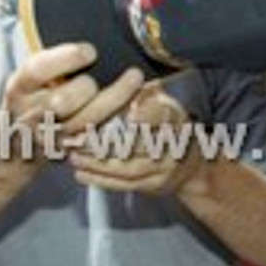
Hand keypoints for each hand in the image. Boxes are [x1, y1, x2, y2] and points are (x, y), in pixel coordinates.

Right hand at [2, 43, 145, 154]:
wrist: (19, 141)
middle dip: (85, 87)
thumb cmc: (36, 94)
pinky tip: (139, 100)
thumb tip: (96, 25)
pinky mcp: (71, 150)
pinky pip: (99, 135)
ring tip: (135, 78)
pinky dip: (120, 117)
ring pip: (84, 122)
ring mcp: (51, 136)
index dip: (66, 59)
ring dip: (114, 99)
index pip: (37, 70)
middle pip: (59, 103)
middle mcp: (31, 114)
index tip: (91, 50)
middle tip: (102, 74)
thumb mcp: (33, 75)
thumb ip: (55, 60)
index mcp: (20, 87)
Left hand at [68, 80, 202, 194]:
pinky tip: (81, 173)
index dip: (147, 115)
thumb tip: (124, 79)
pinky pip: (126, 185)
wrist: (190, 165)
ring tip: (74, 157)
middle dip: (106, 144)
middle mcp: (173, 144)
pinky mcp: (154, 186)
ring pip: (129, 169)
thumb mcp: (165, 104)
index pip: (163, 115)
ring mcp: (164, 168)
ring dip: (98, 165)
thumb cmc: (170, 127)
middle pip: (140, 147)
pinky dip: (101, 180)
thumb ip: (146, 93)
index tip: (129, 115)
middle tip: (78, 140)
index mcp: (175, 118)